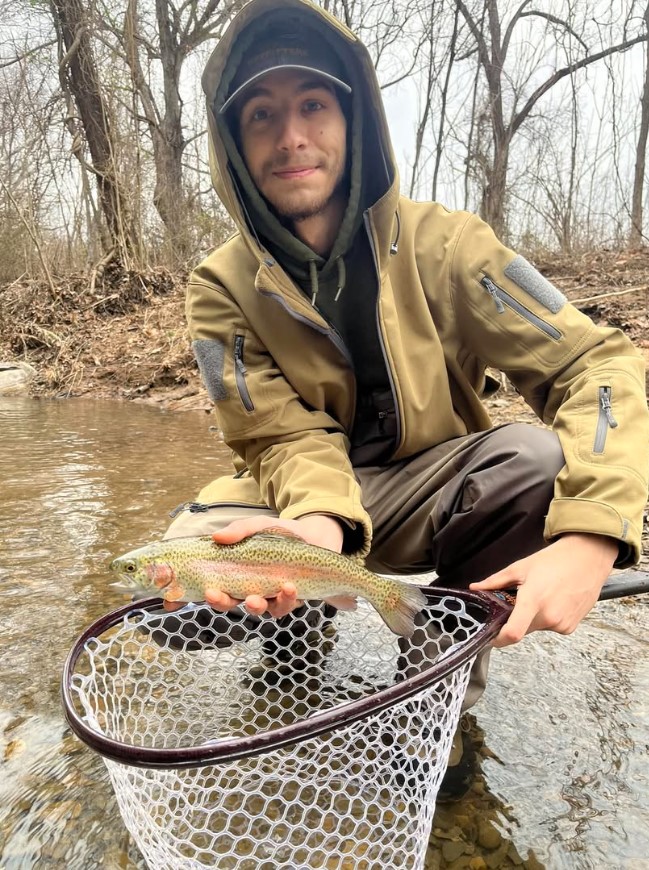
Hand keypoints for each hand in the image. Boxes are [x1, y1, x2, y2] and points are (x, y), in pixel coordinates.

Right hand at [205, 514, 343, 617]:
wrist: (316, 536)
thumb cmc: (282, 533)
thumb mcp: (260, 526)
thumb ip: (240, 530)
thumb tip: (216, 537)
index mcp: (240, 574)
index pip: (219, 589)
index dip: (207, 596)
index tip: (200, 594)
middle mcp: (254, 589)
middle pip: (232, 603)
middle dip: (224, 603)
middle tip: (216, 596)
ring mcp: (273, 596)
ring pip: (261, 609)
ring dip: (256, 606)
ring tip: (255, 598)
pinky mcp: (293, 598)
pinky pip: (286, 605)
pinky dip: (286, 598)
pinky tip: (288, 587)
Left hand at [469, 533, 617, 647]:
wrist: (587, 558)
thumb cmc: (556, 560)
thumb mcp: (520, 567)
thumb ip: (495, 581)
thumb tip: (476, 588)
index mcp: (533, 600)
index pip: (513, 633)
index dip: (498, 639)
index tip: (491, 636)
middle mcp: (549, 616)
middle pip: (521, 629)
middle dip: (515, 619)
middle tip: (519, 601)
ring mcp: (561, 623)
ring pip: (536, 628)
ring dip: (532, 617)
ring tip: (542, 595)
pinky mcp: (571, 627)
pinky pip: (550, 627)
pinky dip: (547, 617)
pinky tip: (554, 600)